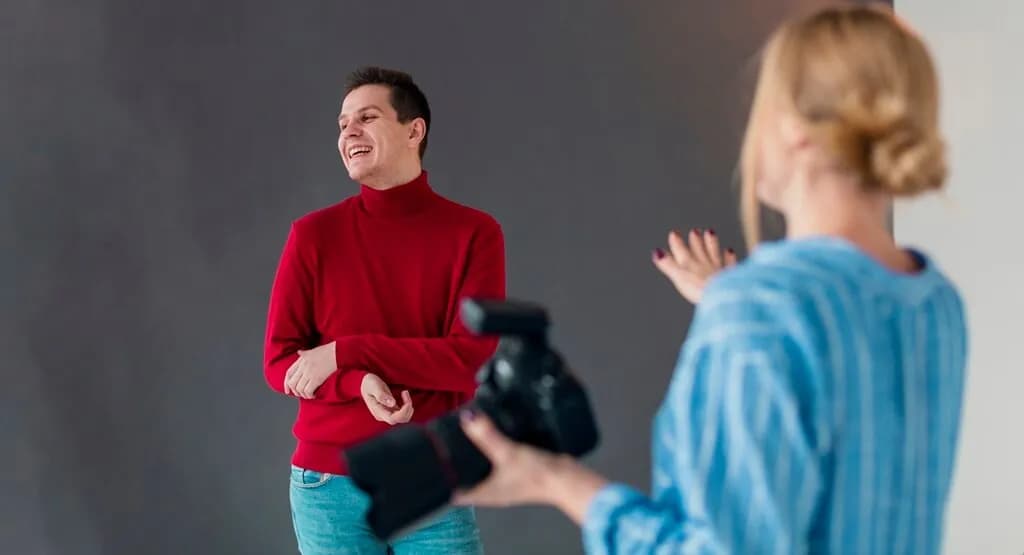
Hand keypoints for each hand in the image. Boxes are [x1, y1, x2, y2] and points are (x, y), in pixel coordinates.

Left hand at [284, 342, 336, 398]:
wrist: (337, 352)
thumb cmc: (327, 351)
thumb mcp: (312, 350)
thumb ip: (304, 353)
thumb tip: (299, 352)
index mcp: (301, 360)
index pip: (288, 374)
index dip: (286, 384)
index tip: (287, 391)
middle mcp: (303, 367)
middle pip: (292, 383)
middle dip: (295, 391)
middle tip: (301, 394)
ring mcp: (309, 373)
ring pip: (299, 389)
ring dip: (303, 395)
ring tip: (308, 395)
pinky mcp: (317, 378)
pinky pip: (307, 391)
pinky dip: (309, 395)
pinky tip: (314, 395)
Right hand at [361, 374, 413, 424]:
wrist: (366, 384)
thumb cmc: (369, 384)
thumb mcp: (374, 386)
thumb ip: (381, 395)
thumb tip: (392, 403)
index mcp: (377, 411)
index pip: (393, 419)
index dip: (403, 411)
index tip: (404, 395)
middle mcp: (383, 416)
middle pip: (401, 419)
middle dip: (407, 407)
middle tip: (405, 392)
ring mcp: (388, 414)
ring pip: (404, 417)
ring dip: (408, 407)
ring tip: (404, 392)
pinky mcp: (392, 411)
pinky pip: (403, 413)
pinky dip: (407, 405)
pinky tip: (404, 395)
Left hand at [454, 411, 609, 523]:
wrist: (565, 479)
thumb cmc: (537, 476)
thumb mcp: (506, 452)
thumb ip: (487, 435)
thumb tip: (468, 419)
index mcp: (483, 494)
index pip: (452, 492)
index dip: (441, 480)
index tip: (432, 463)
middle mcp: (490, 491)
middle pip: (465, 479)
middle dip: (456, 463)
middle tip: (446, 443)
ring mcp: (503, 484)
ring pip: (480, 470)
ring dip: (474, 456)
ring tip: (466, 437)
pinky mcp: (515, 474)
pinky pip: (496, 463)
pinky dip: (491, 452)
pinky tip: (491, 438)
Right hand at [653, 228, 737, 303]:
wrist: (722, 293)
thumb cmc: (698, 288)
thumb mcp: (679, 276)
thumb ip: (668, 265)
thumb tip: (657, 252)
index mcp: (689, 264)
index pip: (681, 251)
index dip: (677, 243)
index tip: (674, 234)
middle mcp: (703, 263)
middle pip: (698, 250)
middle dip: (695, 241)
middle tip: (695, 231)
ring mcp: (717, 269)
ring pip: (713, 252)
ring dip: (711, 243)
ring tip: (710, 232)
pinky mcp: (729, 276)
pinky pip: (729, 263)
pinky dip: (729, 257)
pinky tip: (730, 251)